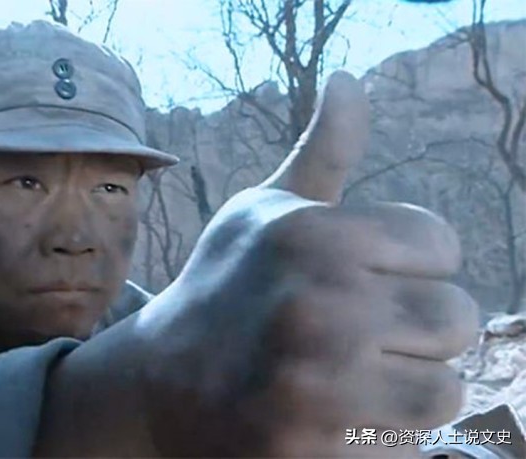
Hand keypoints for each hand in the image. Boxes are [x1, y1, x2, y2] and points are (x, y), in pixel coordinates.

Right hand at [137, 71, 478, 456]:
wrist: (157, 382)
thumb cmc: (221, 287)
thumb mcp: (261, 210)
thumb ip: (322, 151)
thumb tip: (350, 81)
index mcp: (315, 236)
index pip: (442, 244)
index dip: (413, 263)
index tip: (371, 276)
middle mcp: (319, 306)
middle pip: (456, 317)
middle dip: (418, 326)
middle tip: (363, 330)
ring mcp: (316, 387)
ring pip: (443, 390)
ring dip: (409, 384)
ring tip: (356, 375)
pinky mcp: (312, 451)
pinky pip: (406, 446)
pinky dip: (383, 433)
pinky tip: (336, 414)